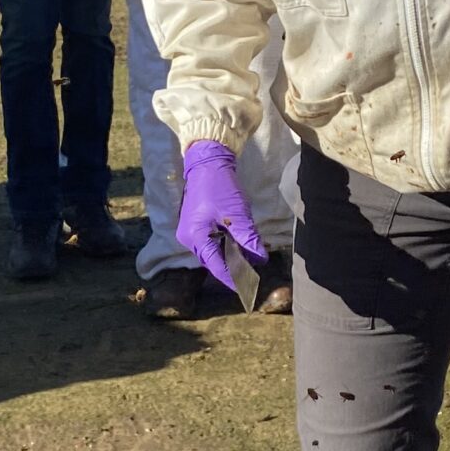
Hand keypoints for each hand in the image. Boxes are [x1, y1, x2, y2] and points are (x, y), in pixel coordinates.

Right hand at [177, 141, 266, 292]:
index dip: (233, 278)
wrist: (207, 161)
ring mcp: (189, 231)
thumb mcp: (237, 214)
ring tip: (249, 262)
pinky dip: (225, 246)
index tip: (248, 288)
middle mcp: (188, 237)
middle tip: (253, 276)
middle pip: (213, 260)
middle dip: (233, 268)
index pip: (216, 265)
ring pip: (212, 252)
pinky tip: (240, 247)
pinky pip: (211, 242)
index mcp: (194, 236)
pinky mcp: (195, 224)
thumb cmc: (220, 185)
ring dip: (230, 257)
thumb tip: (261, 260)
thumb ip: (248, 239)